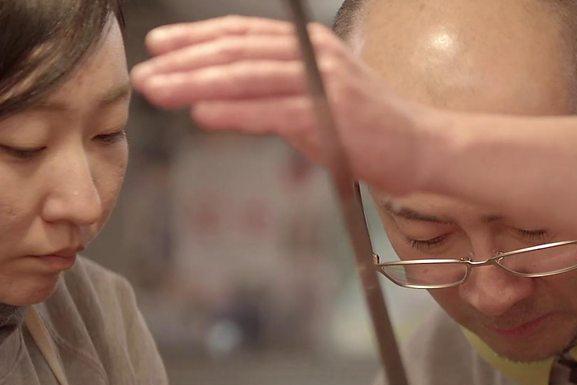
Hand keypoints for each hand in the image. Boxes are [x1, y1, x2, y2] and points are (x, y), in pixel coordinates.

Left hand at [131, 15, 434, 193]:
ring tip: (157, 90)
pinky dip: (233, 111)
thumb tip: (216, 102)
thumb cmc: (371, 130)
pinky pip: (271, 111)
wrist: (424, 148)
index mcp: (311, 46)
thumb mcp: (319, 103)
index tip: (158, 46)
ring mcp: (324, 84)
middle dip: (184, 61)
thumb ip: (274, 96)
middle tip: (143, 74)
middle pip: (237, 51)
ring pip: (247, 76)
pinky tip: (201, 113)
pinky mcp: (331, 116)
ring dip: (195, 82)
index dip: (197, 38)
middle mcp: (315, 55)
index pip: (244, 34)